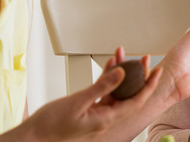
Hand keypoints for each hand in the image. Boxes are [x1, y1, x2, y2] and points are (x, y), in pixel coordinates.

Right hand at [0, 48, 160, 141]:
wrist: (32, 136)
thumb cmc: (50, 125)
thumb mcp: (78, 102)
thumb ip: (101, 87)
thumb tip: (121, 74)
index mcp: (106, 119)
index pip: (135, 101)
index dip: (148, 85)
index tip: (157, 71)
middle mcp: (105, 117)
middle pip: (128, 94)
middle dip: (138, 75)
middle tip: (145, 59)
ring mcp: (97, 113)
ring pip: (115, 91)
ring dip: (120, 73)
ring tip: (124, 55)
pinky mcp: (88, 109)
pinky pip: (103, 92)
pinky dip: (107, 78)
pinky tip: (111, 64)